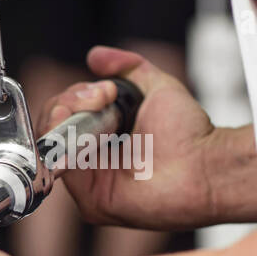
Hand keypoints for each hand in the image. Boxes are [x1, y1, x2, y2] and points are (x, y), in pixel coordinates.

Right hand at [37, 46, 217, 230]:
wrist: (205, 166)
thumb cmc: (190, 136)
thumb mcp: (156, 87)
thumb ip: (128, 66)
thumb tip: (96, 56)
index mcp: (105, 138)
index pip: (67, 113)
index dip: (76, 96)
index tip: (105, 90)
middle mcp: (93, 160)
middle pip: (53, 125)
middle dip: (69, 102)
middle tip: (100, 98)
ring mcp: (89, 181)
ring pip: (51, 143)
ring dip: (68, 118)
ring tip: (97, 109)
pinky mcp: (90, 199)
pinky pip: (61, 167)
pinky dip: (69, 143)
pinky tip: (89, 132)